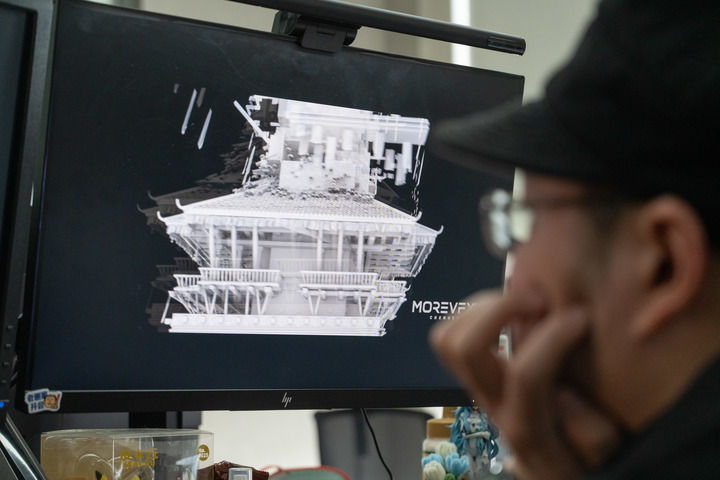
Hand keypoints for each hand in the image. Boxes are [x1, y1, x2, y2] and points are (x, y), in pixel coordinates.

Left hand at [430, 289, 621, 479]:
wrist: (549, 475)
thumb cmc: (580, 462)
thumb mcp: (603, 455)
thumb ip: (592, 436)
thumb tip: (564, 398)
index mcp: (527, 426)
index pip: (525, 375)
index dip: (553, 337)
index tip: (580, 317)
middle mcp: (492, 404)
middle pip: (465, 349)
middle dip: (500, 309)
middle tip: (539, 299)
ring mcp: (476, 388)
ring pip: (448, 338)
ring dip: (482, 307)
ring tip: (522, 300)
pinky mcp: (471, 376)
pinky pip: (451, 336)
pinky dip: (475, 312)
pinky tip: (511, 310)